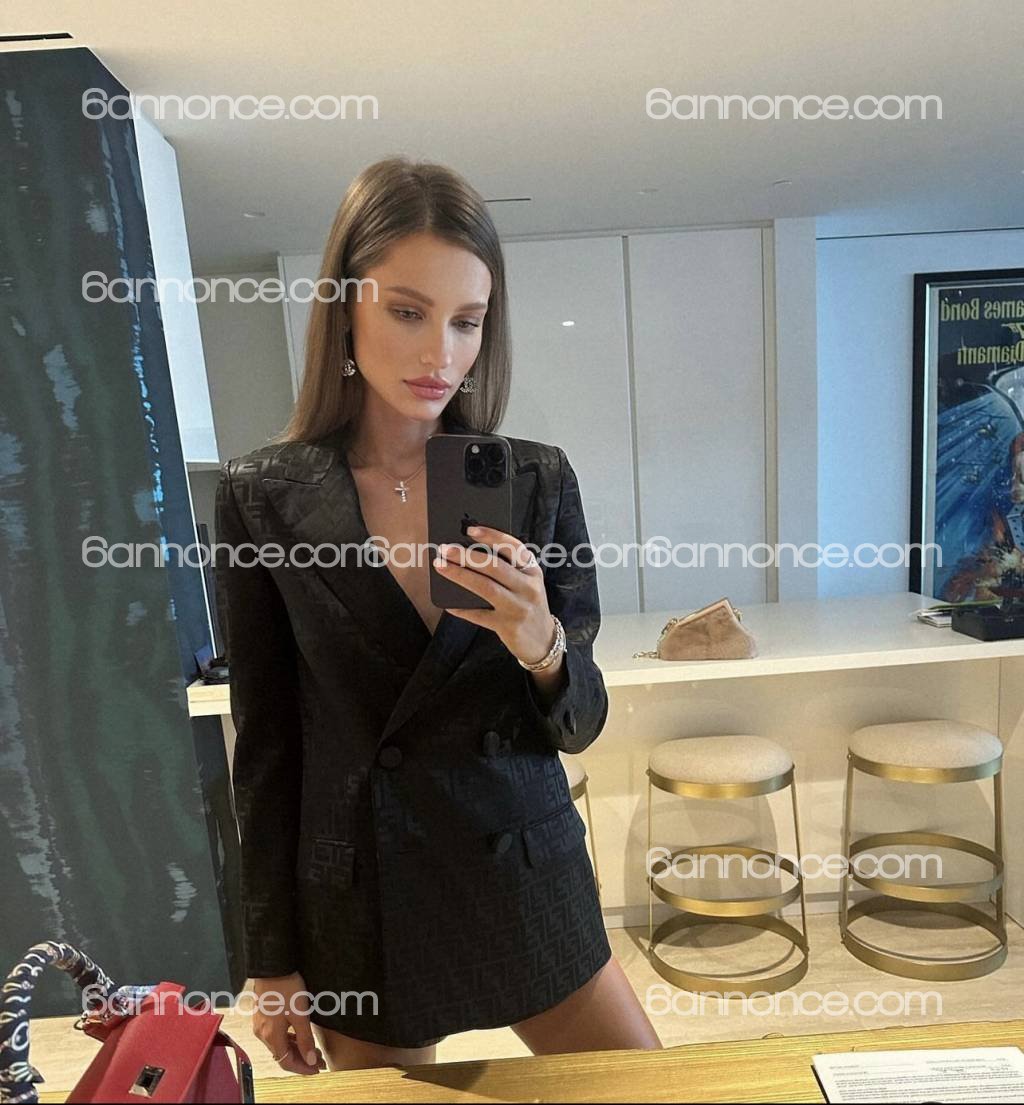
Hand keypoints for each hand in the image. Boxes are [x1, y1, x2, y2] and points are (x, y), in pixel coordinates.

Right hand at [251, 972, 325, 1075]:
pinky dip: (288, 1038)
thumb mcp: (300, 1014)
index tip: (316, 1069)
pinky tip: (299, 1035)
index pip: (286, 1062)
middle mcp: (263, 1033)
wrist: (273, 966)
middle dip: (301, 1059)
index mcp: (271, 1035)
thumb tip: (310, 1060)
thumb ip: (305, 1039)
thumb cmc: (286, 987)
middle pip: (282, 1054)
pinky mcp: (263, 1015)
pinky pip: (275, 1034)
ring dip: (295, 1049)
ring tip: (312, 1048)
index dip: (302, 1068)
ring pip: (279, 1044)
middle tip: (318, 1060)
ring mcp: (261, 1024)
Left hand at [435, 524, 556, 663]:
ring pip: (486, 587)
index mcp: (532, 571)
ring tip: (441, 566)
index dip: (492, 536)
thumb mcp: (527, 584)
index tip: (470, 529)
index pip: (514, 547)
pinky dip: (462, 608)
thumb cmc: (527, 605)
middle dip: (467, 555)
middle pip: (495, 566)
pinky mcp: (508, 626)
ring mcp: (519, 608)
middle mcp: (529, 587)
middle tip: (445, 549)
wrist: (543, 640)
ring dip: (460, 575)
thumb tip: (469, 553)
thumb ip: (508, 569)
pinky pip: (479, 615)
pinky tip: (448, 603)